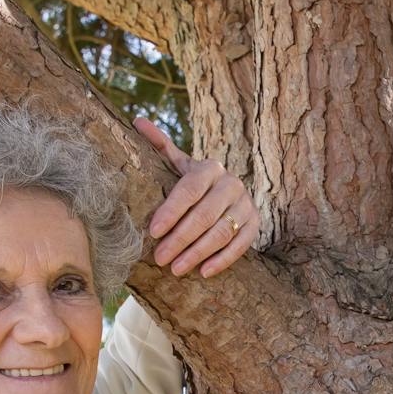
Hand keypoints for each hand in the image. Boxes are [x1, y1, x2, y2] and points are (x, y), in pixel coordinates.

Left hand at [136, 118, 257, 277]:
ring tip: (175, 269)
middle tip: (159, 258)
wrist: (226, 193)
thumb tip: (137, 120)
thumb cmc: (193, 182)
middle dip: (180, 238)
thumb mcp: (178, 165)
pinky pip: (240, 245)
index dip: (171, 211)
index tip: (153, 231)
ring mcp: (246, 205)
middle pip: (204, 215)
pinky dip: (222, 260)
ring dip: (198, 253)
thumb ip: (159, 147)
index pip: (189, 190)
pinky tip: (204, 272)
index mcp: (210, 168)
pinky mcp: (255, 224)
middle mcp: (232, 184)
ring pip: (221, 232)